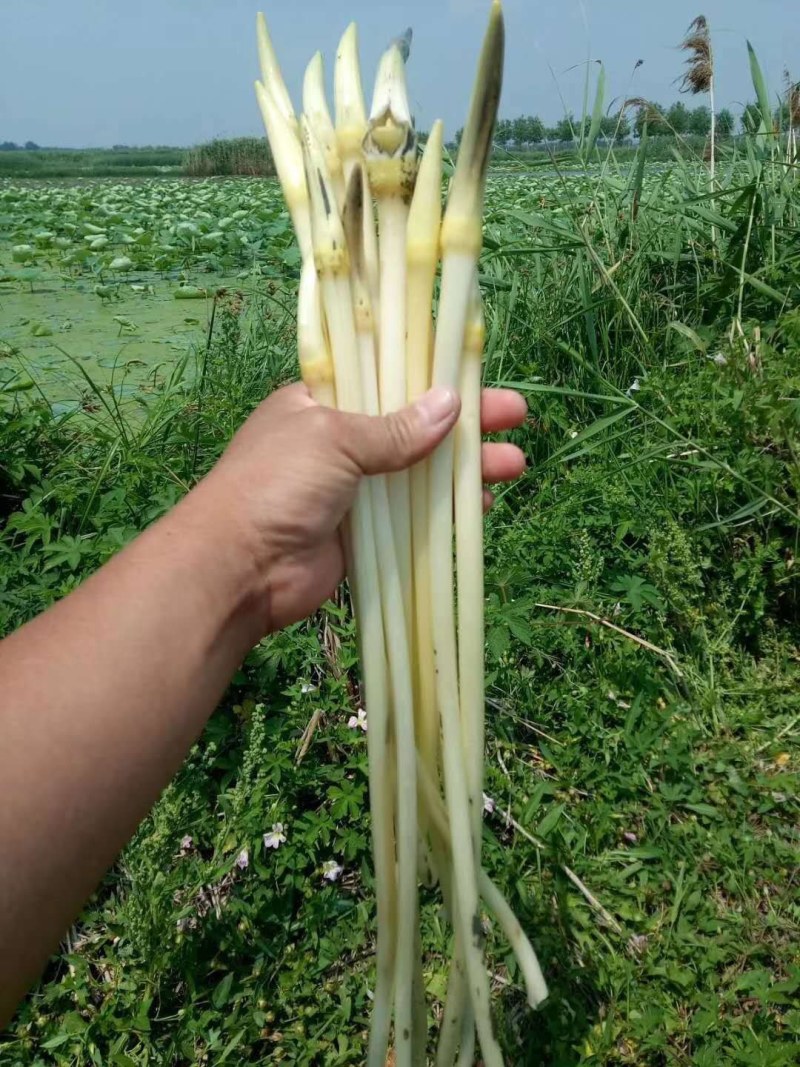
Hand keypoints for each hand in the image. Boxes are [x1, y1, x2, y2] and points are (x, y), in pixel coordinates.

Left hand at [196, 382, 527, 632]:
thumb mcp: (335, 439)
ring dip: (465, 469)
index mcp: (321, 402)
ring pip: (419, 472)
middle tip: (516, 419)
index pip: (386, 377)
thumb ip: (395, 429)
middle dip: (465, 424)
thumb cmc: (276, 484)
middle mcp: (338, 441)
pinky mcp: (362, 533)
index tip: (479, 374)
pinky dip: (446, 511)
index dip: (434, 376)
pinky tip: (482, 506)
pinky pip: (413, 517)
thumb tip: (451, 406)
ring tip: (514, 465)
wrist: (237, 568)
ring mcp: (351, 489)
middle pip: (413, 424)